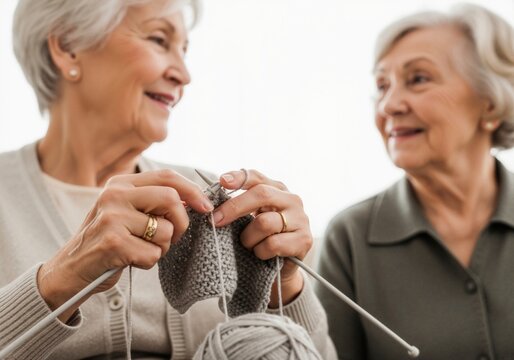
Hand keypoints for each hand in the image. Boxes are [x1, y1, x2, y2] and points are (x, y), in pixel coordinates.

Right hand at [37, 169, 212, 320]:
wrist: (71, 269)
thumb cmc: (108, 241)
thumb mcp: (127, 212)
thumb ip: (155, 202)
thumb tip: (196, 200)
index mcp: (120, 183)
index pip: (166, 177)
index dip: (192, 190)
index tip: (205, 206)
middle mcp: (114, 195)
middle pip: (171, 199)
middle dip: (181, 223)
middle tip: (173, 237)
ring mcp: (112, 218)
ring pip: (166, 230)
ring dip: (162, 247)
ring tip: (141, 248)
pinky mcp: (113, 243)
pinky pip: (153, 254)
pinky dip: (148, 262)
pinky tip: (130, 260)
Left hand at [213, 169, 312, 306]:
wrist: (280, 269)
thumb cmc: (260, 240)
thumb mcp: (249, 218)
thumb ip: (237, 205)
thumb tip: (208, 198)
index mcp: (277, 189)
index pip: (256, 177)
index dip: (239, 178)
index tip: (222, 182)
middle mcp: (292, 200)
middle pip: (261, 195)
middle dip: (234, 208)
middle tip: (215, 220)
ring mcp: (301, 219)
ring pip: (264, 223)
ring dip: (248, 238)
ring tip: (248, 245)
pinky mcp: (304, 240)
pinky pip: (272, 244)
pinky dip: (260, 252)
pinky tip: (261, 255)